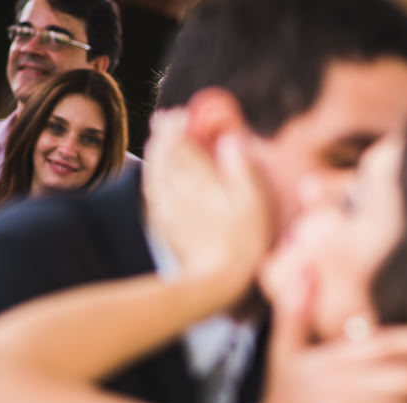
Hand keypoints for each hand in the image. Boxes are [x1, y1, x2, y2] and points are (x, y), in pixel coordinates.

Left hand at [143, 110, 271, 301]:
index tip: (182, 114)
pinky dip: (153, 179)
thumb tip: (231, 140)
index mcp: (200, 180)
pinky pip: (153, 195)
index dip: (180, 127)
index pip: (183, 144)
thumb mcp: (254, 203)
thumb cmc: (242, 243)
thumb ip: (242, 167)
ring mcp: (168, 210)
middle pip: (165, 156)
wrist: (214, 283)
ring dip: (155, 154)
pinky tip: (155, 179)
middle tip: (165, 121)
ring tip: (157, 142)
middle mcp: (178, 190)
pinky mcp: (165, 228)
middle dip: (164, 136)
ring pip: (156, 174)